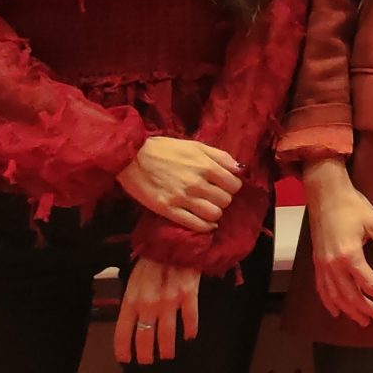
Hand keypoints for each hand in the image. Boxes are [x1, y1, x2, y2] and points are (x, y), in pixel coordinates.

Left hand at [112, 257, 199, 365]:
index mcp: (131, 298)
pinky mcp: (188, 294)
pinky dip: (190, 330)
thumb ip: (133, 300)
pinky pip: (190, 318)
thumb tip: (133, 322)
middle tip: (148, 361)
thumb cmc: (153, 260)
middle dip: (145, 354)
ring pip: (166, 333)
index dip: (123, 349)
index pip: (123, 331)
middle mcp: (148, 303)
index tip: (126, 359)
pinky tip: (189, 336)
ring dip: (166, 348)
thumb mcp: (135, 279)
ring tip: (167, 355)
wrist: (175, 239)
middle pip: (144, 337)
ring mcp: (169, 300)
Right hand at [115, 137, 241, 233]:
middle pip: (225, 200)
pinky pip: (195, 225)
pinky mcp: (168, 210)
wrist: (132, 157)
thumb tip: (240, 169)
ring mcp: (183, 198)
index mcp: (206, 166)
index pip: (234, 184)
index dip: (232, 186)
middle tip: (214, 196)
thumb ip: (220, 156)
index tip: (224, 186)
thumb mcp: (195, 146)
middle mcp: (197, 183)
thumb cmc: (165, 149)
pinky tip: (204, 222)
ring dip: (214, 213)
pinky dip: (204, 226)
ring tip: (208, 208)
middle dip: (223, 199)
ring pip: (214, 214)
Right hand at [300, 157, 372, 324]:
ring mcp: (322, 266)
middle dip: (370, 310)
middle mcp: (334, 265)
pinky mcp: (317, 263)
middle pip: (352, 296)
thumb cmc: (353, 206)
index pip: (371, 285)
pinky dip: (330, 303)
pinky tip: (338, 311)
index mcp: (350, 255)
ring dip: (351, 311)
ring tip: (365, 321)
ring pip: (336, 297)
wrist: (325, 195)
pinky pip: (322, 290)